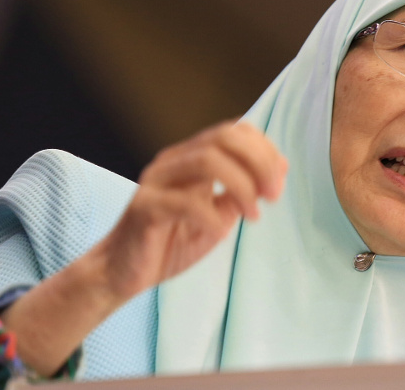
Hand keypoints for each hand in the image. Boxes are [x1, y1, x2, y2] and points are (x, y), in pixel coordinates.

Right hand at [98, 120, 287, 302]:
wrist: (124, 273)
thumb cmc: (171, 242)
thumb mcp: (217, 216)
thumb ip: (240, 193)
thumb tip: (275, 173)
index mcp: (191, 157)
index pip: (234, 130)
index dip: (264, 148)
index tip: (280, 179)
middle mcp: (173, 161)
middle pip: (224, 137)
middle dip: (259, 163)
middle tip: (273, 195)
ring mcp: (157, 181)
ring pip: (207, 160)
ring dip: (242, 186)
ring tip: (254, 215)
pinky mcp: (144, 207)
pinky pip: (185, 201)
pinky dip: (213, 216)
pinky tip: (222, 233)